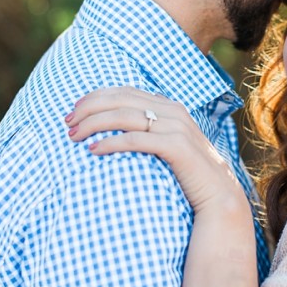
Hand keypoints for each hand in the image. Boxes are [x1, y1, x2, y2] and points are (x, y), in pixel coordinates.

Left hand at [65, 86, 247, 215]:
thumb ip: (149, 130)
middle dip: (89, 108)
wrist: (218, 195)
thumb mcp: (168, 144)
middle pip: (120, 99)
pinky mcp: (177, 147)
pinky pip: (137, 139)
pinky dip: (112, 142)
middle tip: (67, 123)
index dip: (95, 97)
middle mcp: (172, 111)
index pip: (123, 91)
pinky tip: (94, 150)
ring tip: (74, 137)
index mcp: (168, 106)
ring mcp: (176, 127)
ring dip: (95, 123)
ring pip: (125, 115)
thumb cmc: (187, 173)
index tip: (73, 111)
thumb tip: (116, 126)